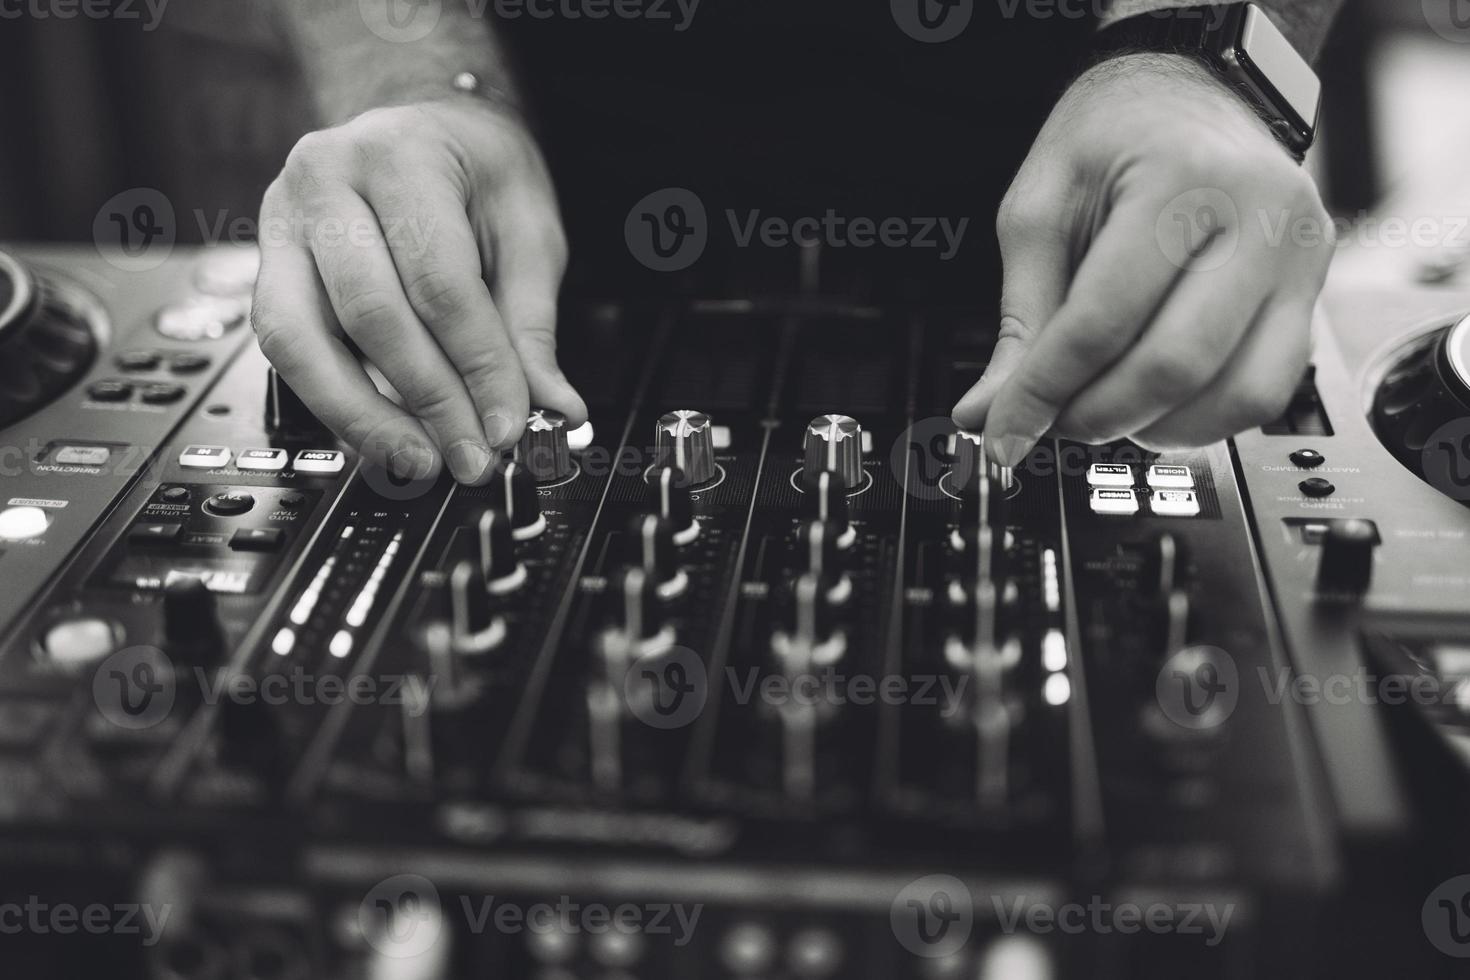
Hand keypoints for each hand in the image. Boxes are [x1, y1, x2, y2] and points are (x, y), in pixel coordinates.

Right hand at [250, 97, 585, 484]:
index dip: (477, 367)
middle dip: (427, 402)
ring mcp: (281, 225)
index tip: (506, 427)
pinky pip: (288, 349)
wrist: (423, 128)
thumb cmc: (474, 169)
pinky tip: (380, 436)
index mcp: (398, 155)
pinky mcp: (267, 268)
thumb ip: (532, 324)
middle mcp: (322, 181)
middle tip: (470, 456)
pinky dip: (334, 403)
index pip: (440, 283)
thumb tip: (553, 409)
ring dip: (363, 416)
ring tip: (420, 461)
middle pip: (369, 314)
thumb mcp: (527, 230)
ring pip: (300, 340)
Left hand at [952, 54, 1331, 463]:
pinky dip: (1200, 419)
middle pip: (1175, 366)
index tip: (1000, 432)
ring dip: (1153, 428)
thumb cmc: (1113, 138)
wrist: (1189, 93)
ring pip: (1236, 395)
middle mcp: (1260, 218)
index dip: (1043, 392)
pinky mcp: (1310, 294)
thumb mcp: (1041, 210)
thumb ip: (1020, 320)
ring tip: (1100, 410)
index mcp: (1182, 180)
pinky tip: (1152, 405)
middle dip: (1096, 415)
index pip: (1102, 321)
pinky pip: (1266, 391)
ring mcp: (1299, 259)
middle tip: (1048, 421)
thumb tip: (987, 412)